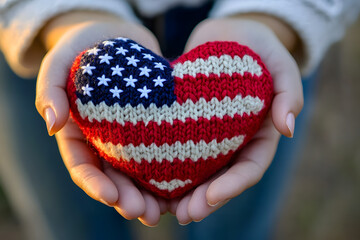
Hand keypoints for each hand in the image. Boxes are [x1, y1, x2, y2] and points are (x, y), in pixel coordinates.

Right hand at [35, 11, 164, 225]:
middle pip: (113, 177)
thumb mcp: (59, 61)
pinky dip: (170, 170)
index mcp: (78, 134)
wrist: (117, 35)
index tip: (110, 196)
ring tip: (163, 210)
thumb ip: (49, 90)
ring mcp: (130, 136)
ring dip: (149, 193)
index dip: (95, 184)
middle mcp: (104, 141)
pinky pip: (161, 151)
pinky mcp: (154, 127)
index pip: (83, 167)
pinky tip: (183, 184)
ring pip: (139, 172)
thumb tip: (51, 125)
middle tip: (142, 213)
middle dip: (126, 198)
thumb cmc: (83, 46)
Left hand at [173, 17, 303, 223]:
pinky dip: (165, 166)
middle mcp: (235, 141)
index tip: (211, 197)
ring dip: (182, 192)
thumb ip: (289, 93)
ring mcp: (210, 135)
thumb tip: (288, 129)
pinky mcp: (188, 125)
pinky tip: (148, 179)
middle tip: (184, 215)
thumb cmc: (259, 48)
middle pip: (221, 178)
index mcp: (259, 134)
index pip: (249, 168)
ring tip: (164, 209)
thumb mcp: (281, 63)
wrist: (228, 34)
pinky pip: (176, 149)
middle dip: (204, 199)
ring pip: (197, 171)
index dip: (233, 186)